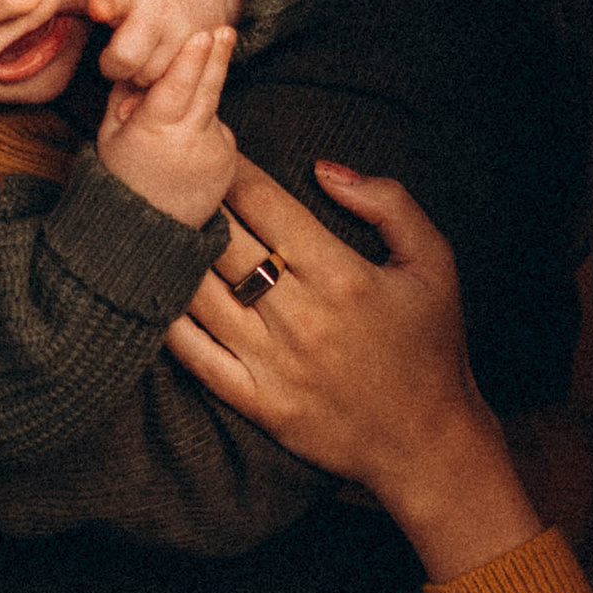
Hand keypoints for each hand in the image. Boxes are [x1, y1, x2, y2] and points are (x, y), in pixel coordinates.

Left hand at [88, 0, 241, 86]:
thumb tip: (25, 5)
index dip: (105, 2)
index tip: (100, 7)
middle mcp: (157, 8)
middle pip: (126, 60)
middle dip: (116, 65)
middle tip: (116, 53)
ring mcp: (184, 29)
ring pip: (153, 79)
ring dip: (142, 76)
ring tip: (142, 55)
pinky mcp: (207, 47)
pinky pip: (180, 82)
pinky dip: (168, 81)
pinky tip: (162, 64)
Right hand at [97, 26, 239, 226]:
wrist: (150, 230)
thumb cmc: (123, 177)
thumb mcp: (110, 136)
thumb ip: (124, 96)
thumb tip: (138, 62)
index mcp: (154, 132)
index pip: (176, 88)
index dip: (190, 60)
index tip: (202, 34)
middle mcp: (188, 141)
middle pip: (207, 89)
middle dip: (216, 56)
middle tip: (224, 29)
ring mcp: (214, 152)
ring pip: (211, 108)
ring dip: (200, 99)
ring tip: (175, 123)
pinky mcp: (229, 161)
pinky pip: (218, 129)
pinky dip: (204, 127)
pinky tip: (185, 147)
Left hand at [166, 161, 542, 582]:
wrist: (428, 444)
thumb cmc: (431, 348)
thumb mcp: (435, 263)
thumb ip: (388, 204)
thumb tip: (324, 169)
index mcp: (341, 275)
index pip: (264, 203)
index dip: (231, 168)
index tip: (214, 149)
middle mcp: (301, 317)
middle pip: (224, 241)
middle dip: (196, 201)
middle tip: (175, 178)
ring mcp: (273, 363)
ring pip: (199, 294)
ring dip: (174, 255)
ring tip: (157, 227)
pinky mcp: (257, 403)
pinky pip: (195, 356)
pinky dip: (169, 322)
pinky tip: (156, 292)